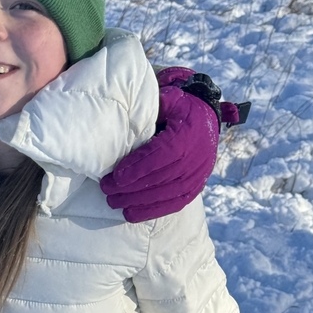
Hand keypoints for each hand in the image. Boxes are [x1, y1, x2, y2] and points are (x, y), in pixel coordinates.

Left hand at [100, 78, 219, 221]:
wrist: (206, 120)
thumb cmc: (179, 109)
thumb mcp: (171, 99)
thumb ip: (155, 105)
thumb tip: (132, 110)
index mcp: (188, 135)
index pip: (162, 155)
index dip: (139, 167)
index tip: (116, 176)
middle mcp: (196, 158)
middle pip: (161, 178)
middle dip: (132, 187)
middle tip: (106, 190)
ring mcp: (198, 175)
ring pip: (166, 194)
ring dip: (138, 202)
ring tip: (113, 202)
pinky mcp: (196, 188)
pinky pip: (175, 204)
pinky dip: (152, 211)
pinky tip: (131, 214)